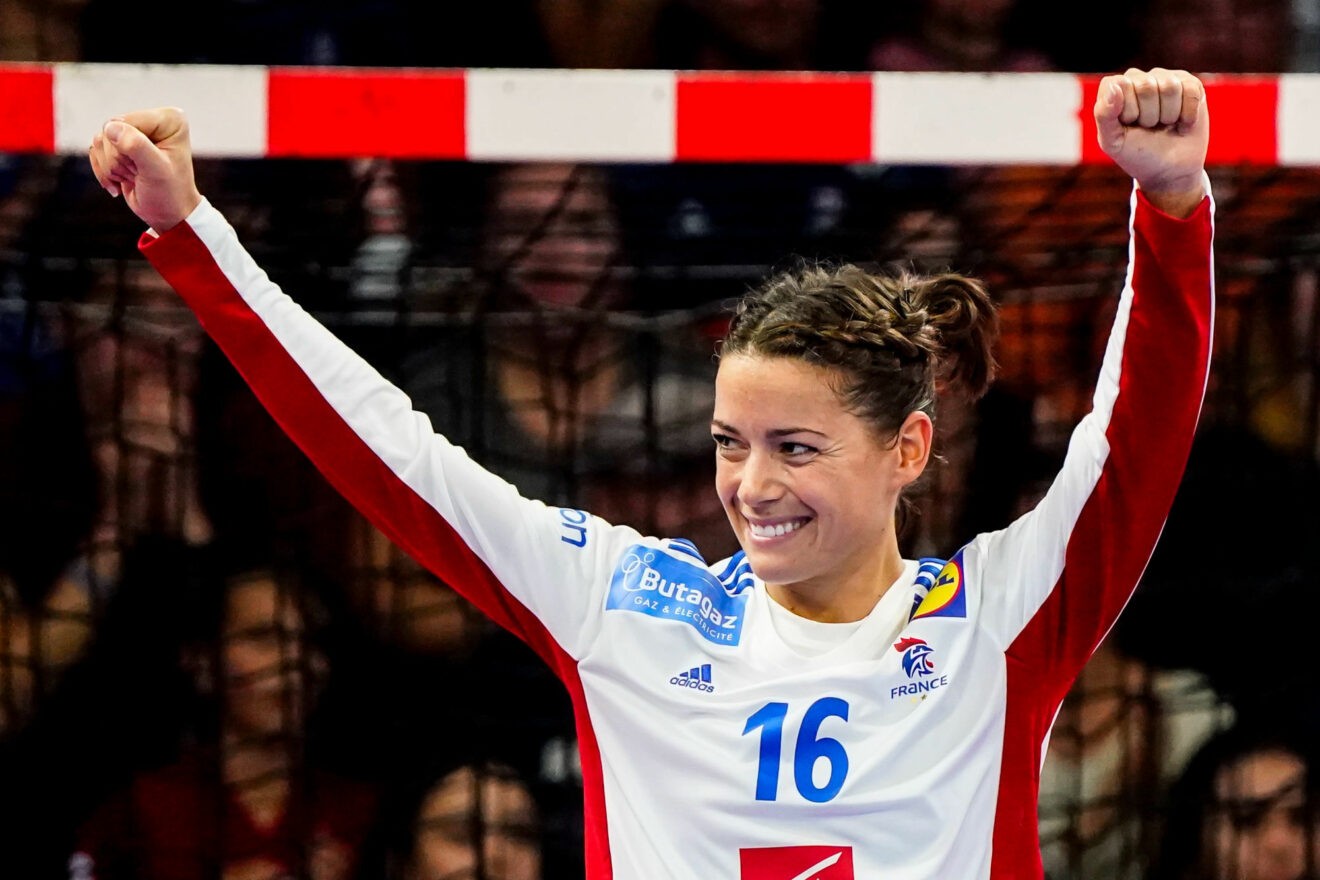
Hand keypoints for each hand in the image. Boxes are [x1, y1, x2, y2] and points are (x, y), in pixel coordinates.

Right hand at [87, 107, 203, 232]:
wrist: (167, 215)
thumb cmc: (169, 193)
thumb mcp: (157, 171)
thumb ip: (137, 147)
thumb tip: (110, 127)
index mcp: (169, 119)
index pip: (125, 122)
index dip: (127, 149)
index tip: (146, 168)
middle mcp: (152, 120)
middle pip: (110, 130)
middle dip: (119, 160)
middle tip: (140, 175)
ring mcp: (135, 131)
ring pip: (100, 140)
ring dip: (112, 167)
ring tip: (134, 177)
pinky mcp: (120, 145)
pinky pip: (95, 149)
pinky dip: (104, 171)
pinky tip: (122, 182)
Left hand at [1094, 68, 1208, 217]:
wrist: (1169, 171)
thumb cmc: (1136, 154)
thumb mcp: (1112, 141)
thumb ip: (1104, 114)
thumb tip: (1116, 85)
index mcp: (1114, 88)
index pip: (1120, 85)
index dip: (1128, 111)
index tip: (1130, 125)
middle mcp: (1138, 78)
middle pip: (1147, 87)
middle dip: (1149, 116)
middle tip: (1150, 127)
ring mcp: (1165, 78)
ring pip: (1171, 87)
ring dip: (1169, 115)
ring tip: (1164, 124)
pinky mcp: (1190, 84)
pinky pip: (1192, 92)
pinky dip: (1188, 115)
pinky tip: (1182, 123)